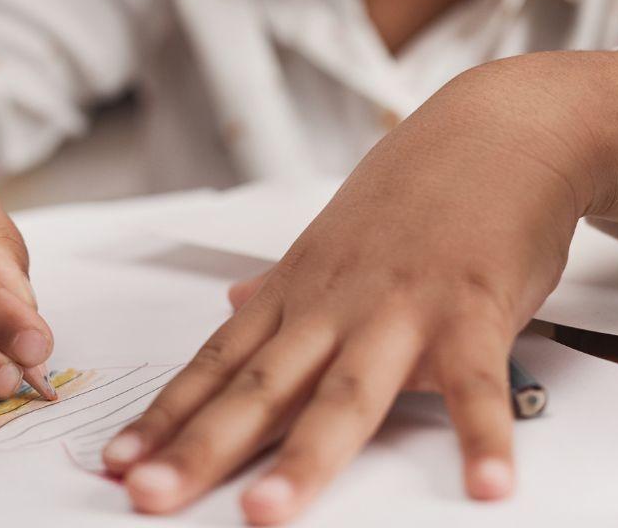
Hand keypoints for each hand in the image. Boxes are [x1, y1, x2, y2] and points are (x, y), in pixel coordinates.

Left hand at [101, 61, 589, 523]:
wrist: (499, 127)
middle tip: (151, 495)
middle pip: (259, 386)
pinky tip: (483, 487)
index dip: (166, 416)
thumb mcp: (334, 239)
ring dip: (306, 456)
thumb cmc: (419, 189)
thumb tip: (233, 306)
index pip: (218, 363)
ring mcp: (402, 308)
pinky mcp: (473, 310)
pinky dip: (482, 437)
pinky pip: (476, 385)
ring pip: (347, 392)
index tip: (118, 462)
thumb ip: (282, 286)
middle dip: (201, 446)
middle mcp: (338, 304)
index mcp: (300, 293)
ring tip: (268, 513)